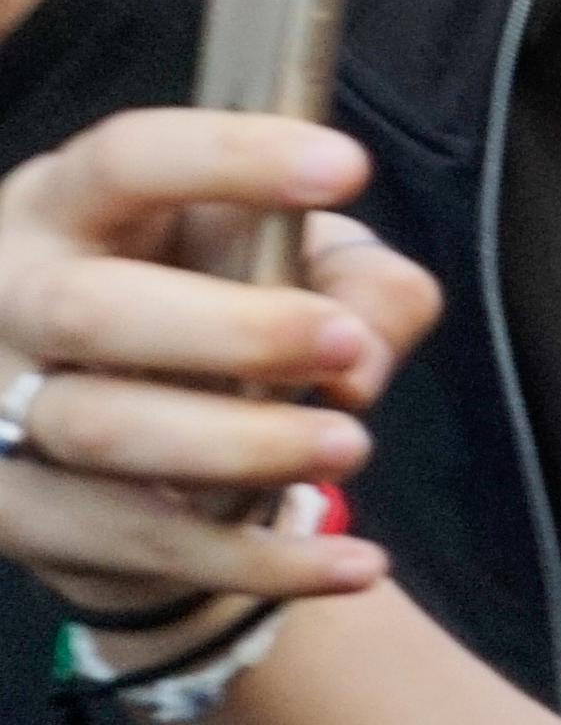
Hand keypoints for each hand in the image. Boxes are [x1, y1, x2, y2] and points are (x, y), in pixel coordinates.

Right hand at [0, 112, 424, 613]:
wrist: (146, 449)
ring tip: (350, 446)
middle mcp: (9, 294)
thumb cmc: (226, 309)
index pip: (126, 159)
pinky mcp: (16, 512)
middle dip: (230, 328)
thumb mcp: (303, 267)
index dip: (231, 158)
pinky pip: (134, 541)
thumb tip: (361, 355)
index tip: (349, 165)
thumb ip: (362, 283)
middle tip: (340, 344)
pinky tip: (358, 566)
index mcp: (70, 203)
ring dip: (239, 445)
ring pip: (99, 430)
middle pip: (89, 310)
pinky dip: (257, 561)